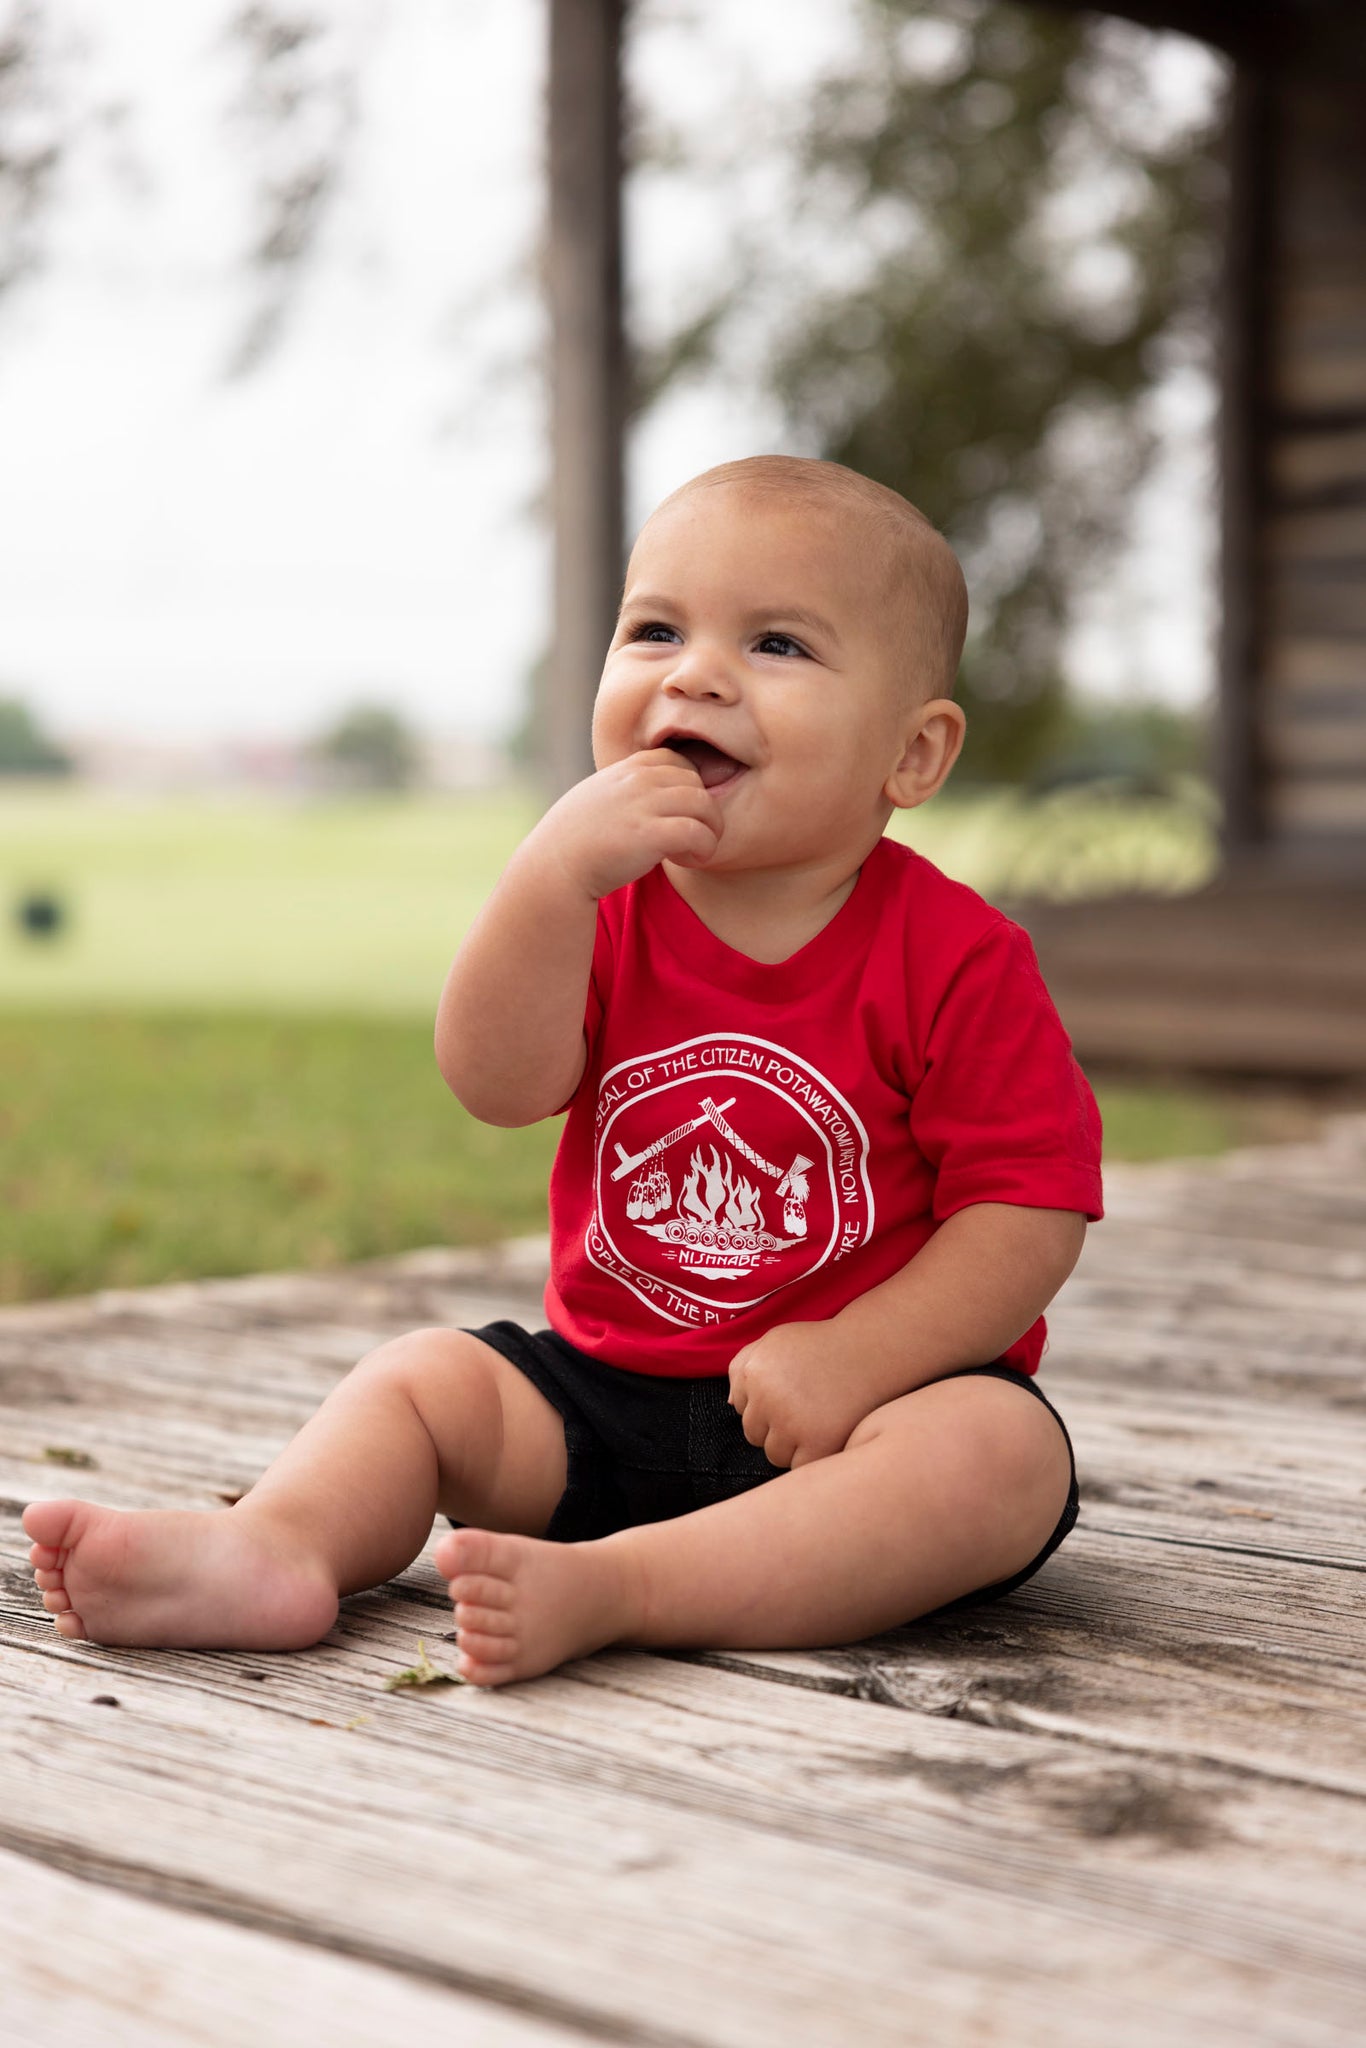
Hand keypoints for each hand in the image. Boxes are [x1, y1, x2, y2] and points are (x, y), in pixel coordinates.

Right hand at [533, 748, 722, 900]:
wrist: (554, 867)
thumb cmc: (575, 841)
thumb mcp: (598, 798)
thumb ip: (625, 789)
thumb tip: (651, 795)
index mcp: (626, 770)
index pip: (678, 762)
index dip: (688, 788)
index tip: (679, 815)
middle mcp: (637, 781)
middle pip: (697, 782)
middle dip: (703, 811)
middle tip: (690, 838)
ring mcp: (643, 805)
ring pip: (705, 804)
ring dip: (709, 831)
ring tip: (692, 851)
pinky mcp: (650, 835)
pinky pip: (698, 832)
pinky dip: (703, 848)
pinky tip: (685, 860)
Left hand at [727, 1321, 871, 1469]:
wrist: (870, 1351)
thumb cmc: (821, 1347)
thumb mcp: (776, 1341)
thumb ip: (744, 1364)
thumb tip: (731, 1404)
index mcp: (754, 1373)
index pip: (741, 1409)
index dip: (766, 1404)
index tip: (790, 1393)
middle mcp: (768, 1398)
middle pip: (754, 1434)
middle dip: (775, 1426)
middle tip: (806, 1408)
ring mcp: (792, 1423)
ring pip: (774, 1454)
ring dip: (791, 1445)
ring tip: (817, 1421)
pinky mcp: (817, 1443)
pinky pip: (798, 1466)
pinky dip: (810, 1457)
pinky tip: (826, 1435)